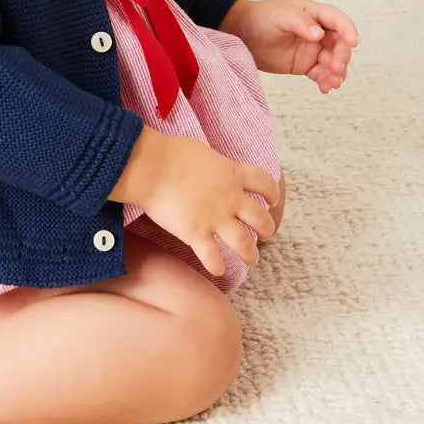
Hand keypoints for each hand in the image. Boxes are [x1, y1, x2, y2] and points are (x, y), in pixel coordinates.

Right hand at [136, 131, 281, 276]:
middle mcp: (230, 198)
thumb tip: (211, 170)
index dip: (272, 194)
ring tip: (251, 259)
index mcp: (233, 174)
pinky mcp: (196, 234)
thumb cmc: (170, 152)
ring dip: (249, 253)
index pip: (264, 183)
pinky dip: (217, 266)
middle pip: (260, 218)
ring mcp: (215, 218)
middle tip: (265, 235)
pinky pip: (212, 257)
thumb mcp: (203, 152)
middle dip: (266, 229)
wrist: (151, 167)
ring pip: (243, 242)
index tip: (272, 201)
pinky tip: (218, 270)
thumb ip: (214, 166)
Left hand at [219, 0, 359, 93]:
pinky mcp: (305, 65)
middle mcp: (318, 32)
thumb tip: (319, 35)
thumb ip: (301, 23)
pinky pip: (321, 74)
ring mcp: (312, 50)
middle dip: (341, 56)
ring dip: (336, 72)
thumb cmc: (261, 17)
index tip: (353, 42)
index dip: (348, 30)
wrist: (241, 34)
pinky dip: (326, 81)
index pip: (338, 21)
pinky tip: (325, 88)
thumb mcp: (281, 15)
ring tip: (331, 83)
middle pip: (339, 44)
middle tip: (335, 67)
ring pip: (332, 62)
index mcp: (314, 14)